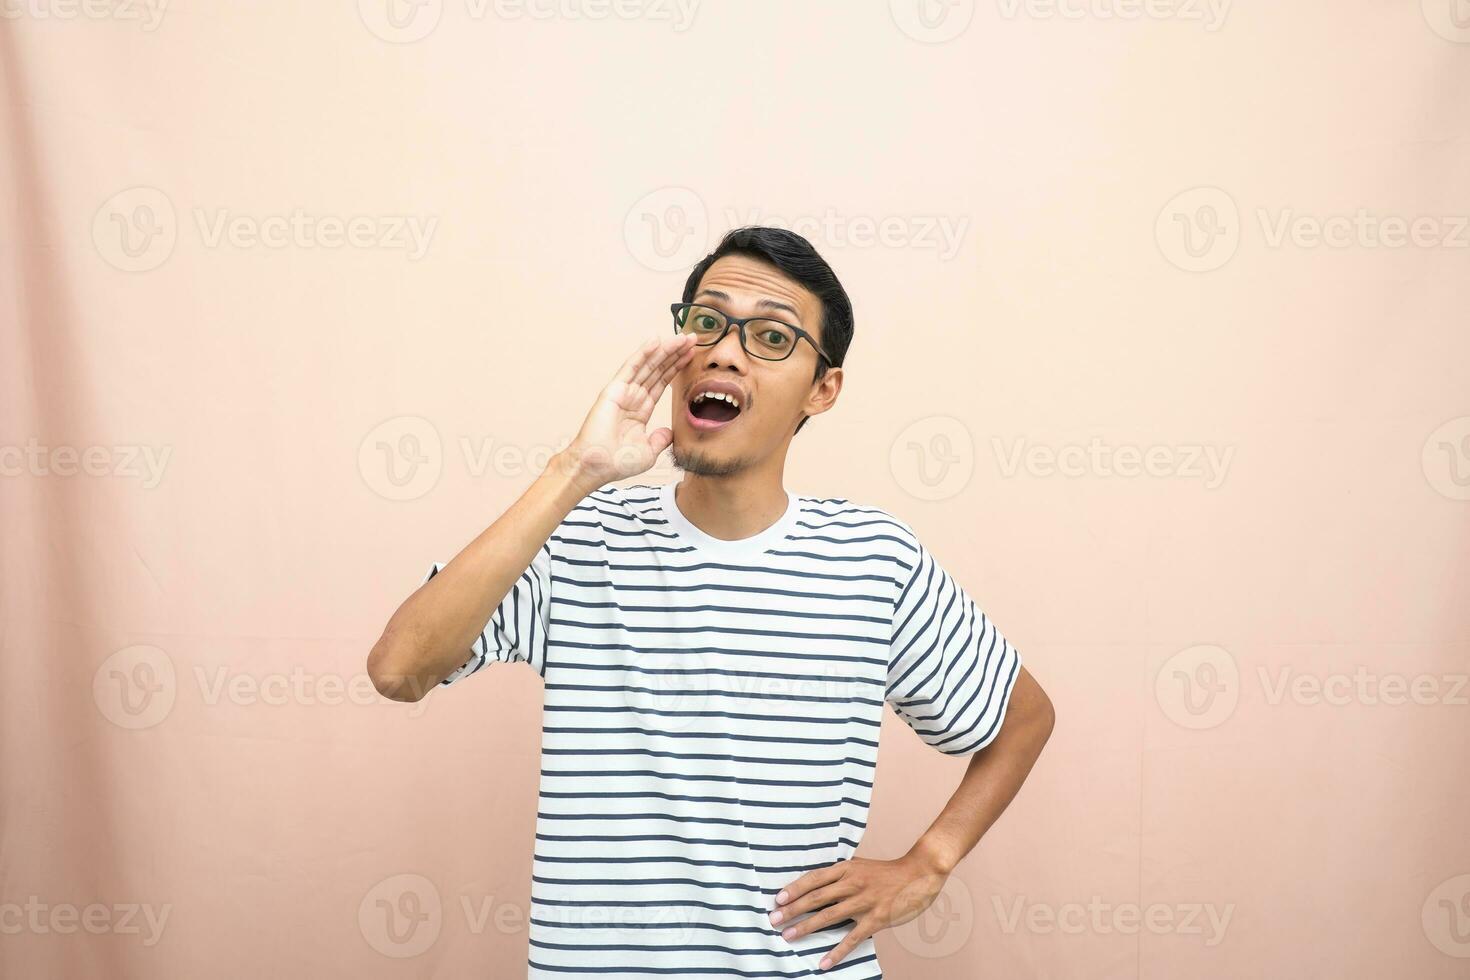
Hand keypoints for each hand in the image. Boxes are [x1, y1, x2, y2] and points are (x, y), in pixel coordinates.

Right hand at [557, 333, 696, 489]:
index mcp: (641, 410)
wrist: (597, 466)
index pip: (662, 383)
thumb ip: (660, 440)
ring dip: (665, 350)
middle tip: (692, 339)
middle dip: (675, 354)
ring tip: (681, 337)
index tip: (691, 355)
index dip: (676, 368)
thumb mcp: (648, 452)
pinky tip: (656, 341)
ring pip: (648, 365)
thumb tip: (669, 432)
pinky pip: (631, 367)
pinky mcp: (614, 389)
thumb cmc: (617, 462)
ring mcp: (623, 391)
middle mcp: (633, 397)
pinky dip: (643, 353)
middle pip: (658, 370)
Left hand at [768, 852, 948, 970]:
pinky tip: (824, 962)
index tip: (778, 900)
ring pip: (829, 916)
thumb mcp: (860, 866)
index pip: (814, 878)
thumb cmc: (887, 872)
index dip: (795, 889)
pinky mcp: (876, 918)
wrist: (919, 873)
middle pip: (816, 897)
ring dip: (807, 927)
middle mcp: (852, 883)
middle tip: (774, 920)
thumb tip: (816, 884)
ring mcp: (864, 901)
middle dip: (793, 910)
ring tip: (789, 937)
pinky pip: (852, 938)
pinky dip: (837, 951)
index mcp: (847, 868)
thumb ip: (841, 874)